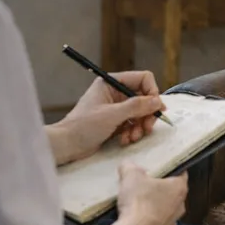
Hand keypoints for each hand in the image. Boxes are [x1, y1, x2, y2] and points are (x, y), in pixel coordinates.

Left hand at [51, 71, 165, 163]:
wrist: (66, 146)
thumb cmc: (83, 126)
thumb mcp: (112, 115)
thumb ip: (136, 106)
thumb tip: (158, 101)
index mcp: (112, 82)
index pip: (143, 79)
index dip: (152, 92)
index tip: (155, 108)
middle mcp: (115, 92)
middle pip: (144, 97)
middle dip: (146, 114)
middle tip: (147, 128)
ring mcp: (116, 107)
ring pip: (140, 112)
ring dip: (140, 125)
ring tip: (133, 137)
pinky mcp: (116, 121)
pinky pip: (133, 123)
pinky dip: (132, 132)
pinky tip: (125, 140)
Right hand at [116, 161, 188, 224]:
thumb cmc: (138, 201)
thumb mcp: (131, 176)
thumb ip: (130, 166)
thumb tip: (126, 164)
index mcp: (179, 187)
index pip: (181, 172)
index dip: (170, 168)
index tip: (160, 167)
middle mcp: (181, 205)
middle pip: (173, 191)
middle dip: (162, 187)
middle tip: (147, 182)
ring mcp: (173, 221)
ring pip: (167, 208)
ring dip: (157, 204)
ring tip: (141, 200)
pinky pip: (158, 223)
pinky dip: (151, 220)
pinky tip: (139, 218)